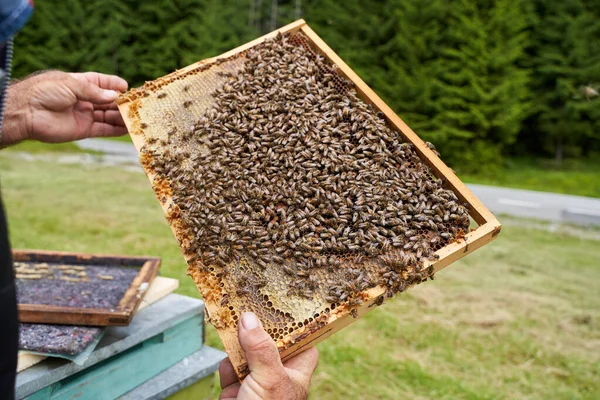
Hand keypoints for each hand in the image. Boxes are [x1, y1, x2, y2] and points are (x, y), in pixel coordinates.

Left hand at [1, 71, 127, 145]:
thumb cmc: (44, 92)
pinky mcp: (84, 130)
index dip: (114, 85)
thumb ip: (94, 92)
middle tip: (136, 105)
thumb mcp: (71, 84)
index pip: (101, 83)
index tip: (127, 88)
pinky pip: (104, 130)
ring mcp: (84, 115)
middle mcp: (83, 100)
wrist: (26, 112)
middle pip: (107, 101)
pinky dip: (116, 130)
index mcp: (79, 84)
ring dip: (121, 117)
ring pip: (108, 116)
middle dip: (121, 103)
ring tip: (136, 117)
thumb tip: (115, 96)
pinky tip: (128, 128)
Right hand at [219, 312, 317, 399]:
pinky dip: (226, 368)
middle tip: (246, 306)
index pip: (299, 338)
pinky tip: (229, 375)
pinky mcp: (237, 388)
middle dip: (254, 330)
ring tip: (233, 339)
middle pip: (266, 340)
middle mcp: (277, 372)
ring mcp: (256, 380)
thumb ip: (261, 349)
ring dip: (236, 350)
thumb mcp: (270, 379)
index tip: (278, 301)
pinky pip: (229, 367)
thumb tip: (249, 318)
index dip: (290, 321)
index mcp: (296, 369)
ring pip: (244, 352)